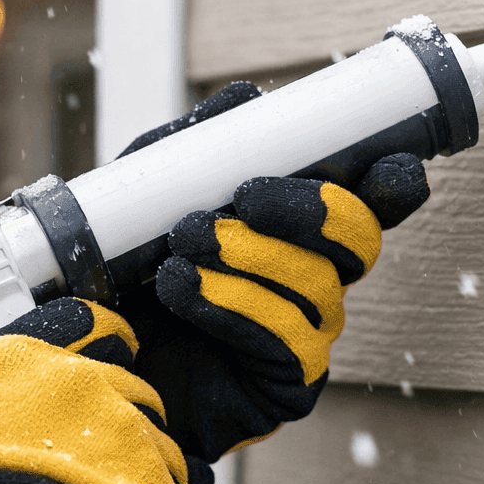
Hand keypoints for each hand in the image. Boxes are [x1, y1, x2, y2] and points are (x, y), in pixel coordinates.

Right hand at [0, 298, 218, 483]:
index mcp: (25, 360)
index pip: (83, 318)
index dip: (99, 333)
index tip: (105, 346)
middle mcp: (85, 382)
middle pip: (127, 377)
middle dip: (120, 406)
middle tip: (98, 442)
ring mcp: (127, 426)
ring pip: (157, 430)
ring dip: (144, 454)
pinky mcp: (160, 474)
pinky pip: (176, 483)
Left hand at [114, 83, 430, 466]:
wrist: (89, 367)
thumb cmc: (127, 279)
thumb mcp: (147, 200)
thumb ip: (191, 150)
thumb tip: (245, 98)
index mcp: (298, 232)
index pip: (369, 203)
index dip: (393, 183)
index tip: (391, 165)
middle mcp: (316, 279)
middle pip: (361, 239)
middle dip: (309, 210)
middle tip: (245, 196)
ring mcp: (307, 334)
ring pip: (320, 284)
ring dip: (251, 254)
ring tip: (185, 243)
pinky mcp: (288, 385)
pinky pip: (288, 340)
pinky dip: (233, 305)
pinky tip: (181, 289)